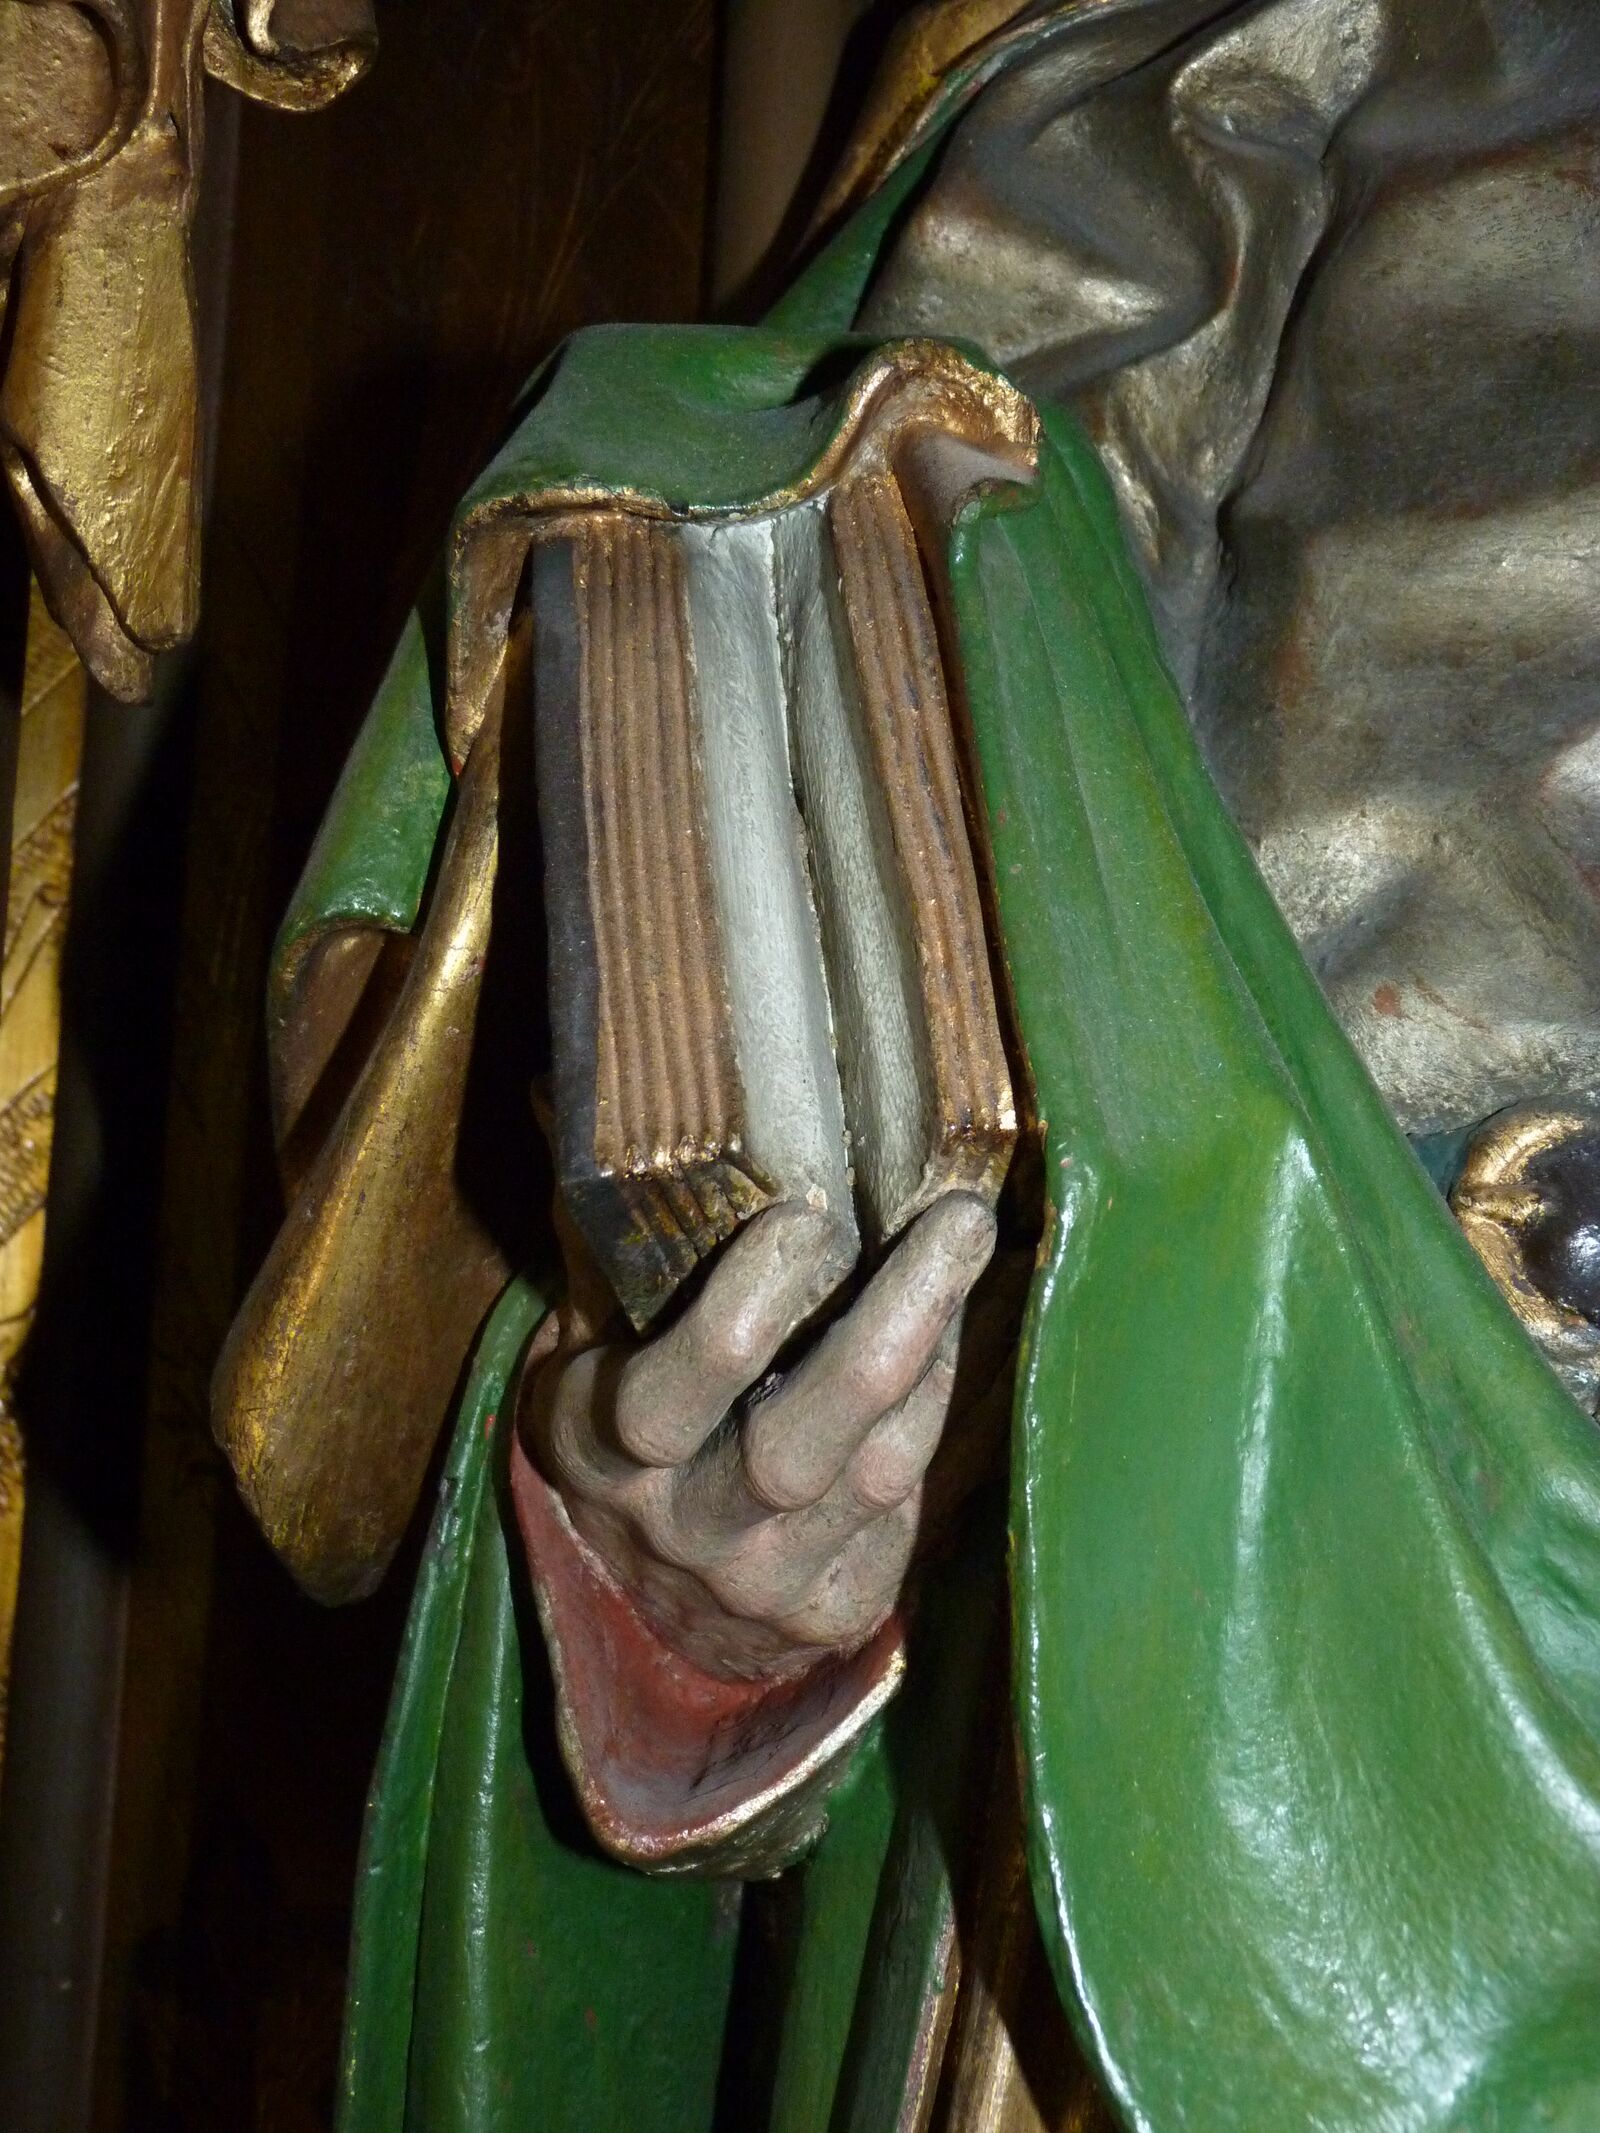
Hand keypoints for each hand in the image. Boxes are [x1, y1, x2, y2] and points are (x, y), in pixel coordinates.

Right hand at [521, 1194, 1010, 1678]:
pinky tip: (956, 1326)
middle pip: (795, 1446)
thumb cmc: (628, 1427)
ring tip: (967, 1246)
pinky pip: (907, 1502)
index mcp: (603, 1454)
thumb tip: (572, 1093)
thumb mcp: (587, 1347)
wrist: (660, 1600)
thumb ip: (598, 1240)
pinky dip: (938, 1406)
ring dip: (935, 1351)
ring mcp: (765, 1579)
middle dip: (889, 1325)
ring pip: (874, 1472)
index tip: (810, 1214)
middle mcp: (686, 1529)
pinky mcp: (836, 1608)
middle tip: (955, 1217)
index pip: (669, 1397)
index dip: (742, 1308)